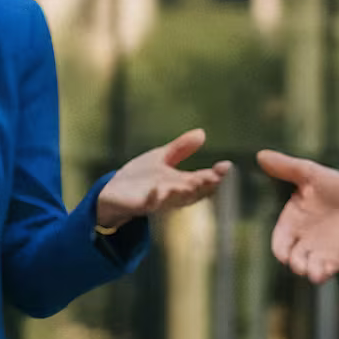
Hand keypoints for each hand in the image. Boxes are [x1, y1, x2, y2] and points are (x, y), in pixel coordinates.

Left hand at [96, 129, 231, 229]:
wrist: (112, 193)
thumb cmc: (140, 177)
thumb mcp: (161, 158)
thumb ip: (181, 148)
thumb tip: (202, 133)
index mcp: (181, 182)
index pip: (203, 180)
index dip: (216, 175)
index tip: (226, 166)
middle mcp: (173, 194)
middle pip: (194, 191)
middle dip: (204, 185)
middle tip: (215, 177)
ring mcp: (157, 201)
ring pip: (175, 199)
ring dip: (184, 192)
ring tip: (193, 182)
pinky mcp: (140, 205)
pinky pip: (149, 203)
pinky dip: (154, 198)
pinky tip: (158, 189)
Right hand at [258, 150, 338, 284]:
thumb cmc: (330, 187)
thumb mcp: (309, 173)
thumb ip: (286, 167)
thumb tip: (261, 155)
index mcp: (291, 224)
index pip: (280, 242)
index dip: (280, 249)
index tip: (283, 253)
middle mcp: (302, 241)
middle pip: (293, 259)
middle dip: (296, 263)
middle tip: (299, 264)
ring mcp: (319, 252)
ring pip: (309, 269)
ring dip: (310, 272)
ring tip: (314, 273)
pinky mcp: (335, 258)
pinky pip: (326, 270)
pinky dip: (324, 274)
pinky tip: (325, 273)